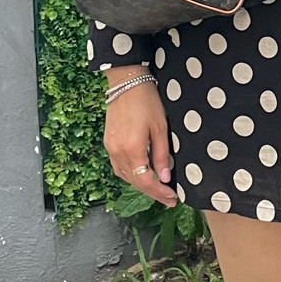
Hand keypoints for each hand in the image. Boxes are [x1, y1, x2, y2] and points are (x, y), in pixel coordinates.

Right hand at [103, 71, 176, 207]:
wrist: (126, 82)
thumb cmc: (147, 101)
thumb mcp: (160, 128)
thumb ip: (161, 155)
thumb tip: (165, 177)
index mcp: (132, 149)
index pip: (146, 181)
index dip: (159, 193)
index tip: (172, 199)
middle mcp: (117, 152)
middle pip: (134, 181)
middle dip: (152, 192)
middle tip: (168, 198)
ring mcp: (110, 148)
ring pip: (125, 176)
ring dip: (140, 184)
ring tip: (157, 188)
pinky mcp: (108, 143)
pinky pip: (118, 167)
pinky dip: (130, 174)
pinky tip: (141, 174)